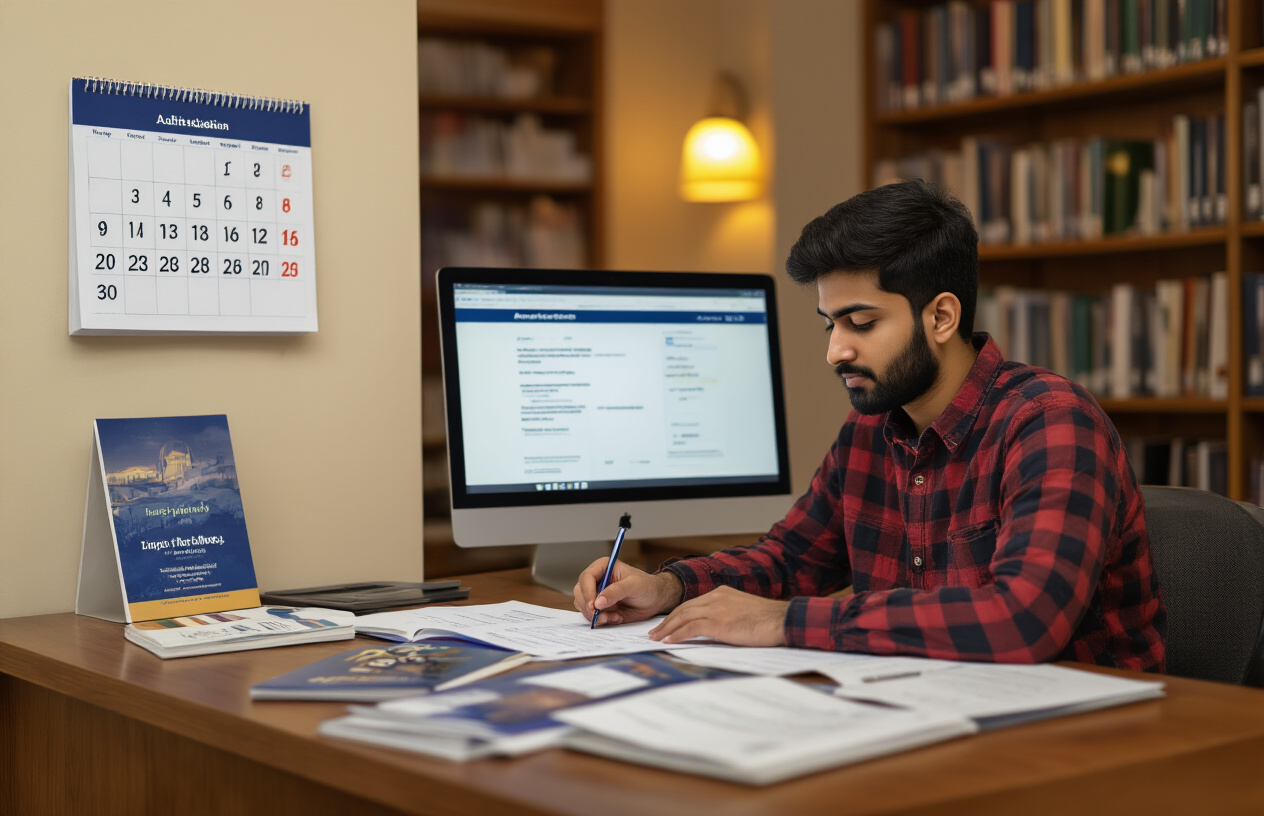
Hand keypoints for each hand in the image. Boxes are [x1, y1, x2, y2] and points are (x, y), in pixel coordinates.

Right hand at [573, 559, 680, 625]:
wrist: (654, 600)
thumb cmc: (647, 587)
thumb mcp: (634, 586)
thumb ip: (616, 591)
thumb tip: (598, 602)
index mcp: (603, 567)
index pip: (586, 578)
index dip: (587, 592)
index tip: (594, 606)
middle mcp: (596, 580)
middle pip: (580, 593)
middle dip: (589, 607)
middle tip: (601, 616)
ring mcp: (596, 594)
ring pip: (583, 606)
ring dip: (595, 615)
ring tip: (614, 616)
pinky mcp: (599, 607)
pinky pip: (591, 616)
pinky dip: (601, 620)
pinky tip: (616, 618)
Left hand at [648, 586, 788, 646]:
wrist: (781, 620)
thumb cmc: (767, 621)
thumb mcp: (743, 612)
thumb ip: (726, 615)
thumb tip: (714, 629)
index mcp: (722, 593)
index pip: (692, 604)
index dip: (677, 615)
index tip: (667, 624)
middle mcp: (716, 597)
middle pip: (683, 608)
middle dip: (667, 621)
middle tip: (654, 632)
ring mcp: (717, 608)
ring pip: (683, 617)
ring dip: (667, 629)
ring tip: (656, 638)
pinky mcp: (718, 622)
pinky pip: (691, 627)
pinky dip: (677, 634)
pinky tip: (669, 641)